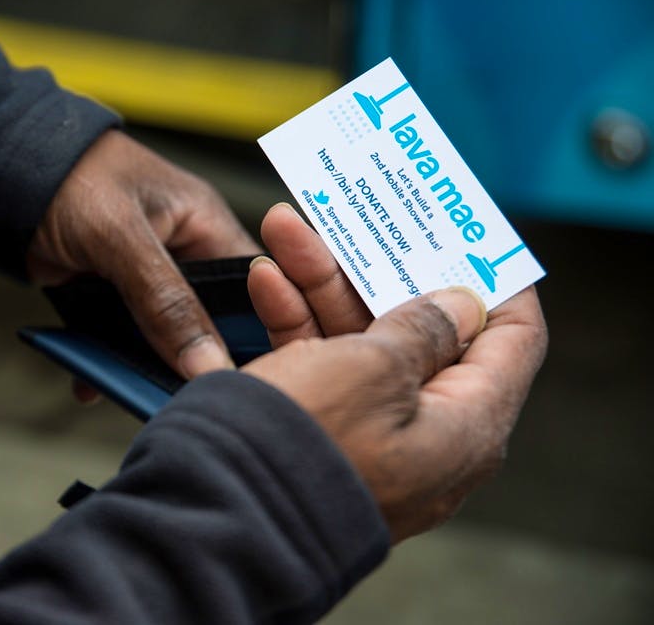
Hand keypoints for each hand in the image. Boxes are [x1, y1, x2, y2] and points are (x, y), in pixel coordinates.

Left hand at [28, 130, 260, 381]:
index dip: (256, 333)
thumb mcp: (121, 237)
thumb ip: (164, 301)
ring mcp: (143, 277)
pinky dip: (106, 361)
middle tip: (186, 397)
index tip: (250, 379)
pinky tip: (91, 383)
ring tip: (132, 396)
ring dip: (143, 367)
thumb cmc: (67, 175)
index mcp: (205, 225)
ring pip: (161, 338)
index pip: (255, 287)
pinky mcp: (108, 295)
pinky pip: (119, 338)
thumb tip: (207, 364)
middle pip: (206, 322)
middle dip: (192, 361)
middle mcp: (182, 253)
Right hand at [242, 204, 547, 541]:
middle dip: (380, 267)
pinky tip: (267, 280)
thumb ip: (423, 328)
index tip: (465, 234)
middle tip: (362, 219)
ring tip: (287, 229)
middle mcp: (424, 433)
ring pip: (357, 340)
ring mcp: (367, 433)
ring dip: (322, 282)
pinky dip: (294, 323)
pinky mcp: (317, 433)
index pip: (512, 340)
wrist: (220, 513)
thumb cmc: (307, 445)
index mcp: (464, 425)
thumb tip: (461, 306)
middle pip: (420, 330)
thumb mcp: (374, 368)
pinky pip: (318, 368)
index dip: (494, 281)